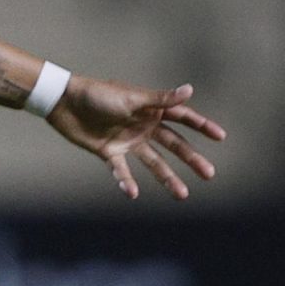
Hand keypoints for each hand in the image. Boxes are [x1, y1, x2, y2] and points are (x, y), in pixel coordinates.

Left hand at [47, 78, 225, 200]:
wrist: (63, 103)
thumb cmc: (97, 94)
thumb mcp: (130, 98)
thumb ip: (160, 99)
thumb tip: (190, 90)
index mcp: (150, 108)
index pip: (182, 117)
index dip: (201, 125)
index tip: (220, 136)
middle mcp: (143, 126)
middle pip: (173, 144)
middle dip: (191, 158)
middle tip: (210, 174)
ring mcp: (128, 141)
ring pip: (153, 162)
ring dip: (167, 177)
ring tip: (183, 195)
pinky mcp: (110, 153)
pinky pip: (122, 171)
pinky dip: (127, 182)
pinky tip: (133, 193)